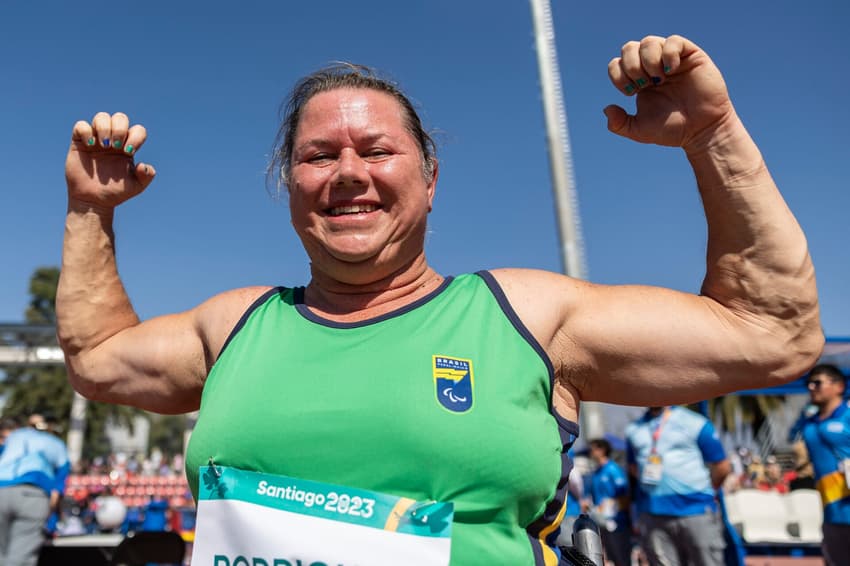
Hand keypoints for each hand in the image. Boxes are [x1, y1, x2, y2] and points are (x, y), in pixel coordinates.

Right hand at [65, 112, 155, 208]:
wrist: (93, 200)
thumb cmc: (115, 192)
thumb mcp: (136, 186)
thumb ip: (146, 176)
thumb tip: (144, 165)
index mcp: (128, 147)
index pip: (137, 130)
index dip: (136, 136)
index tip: (129, 152)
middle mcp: (114, 139)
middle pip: (120, 118)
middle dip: (120, 128)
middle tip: (116, 146)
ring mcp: (96, 139)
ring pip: (101, 117)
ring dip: (104, 127)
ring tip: (104, 145)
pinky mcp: (79, 142)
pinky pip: (81, 125)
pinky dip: (86, 131)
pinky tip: (90, 145)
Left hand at [604, 35, 734, 149]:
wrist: (701, 130)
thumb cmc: (672, 129)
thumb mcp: (639, 131)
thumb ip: (619, 124)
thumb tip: (606, 109)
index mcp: (638, 81)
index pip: (617, 64)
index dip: (618, 75)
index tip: (631, 92)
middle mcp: (653, 67)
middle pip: (629, 47)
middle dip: (631, 65)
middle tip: (643, 84)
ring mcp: (671, 60)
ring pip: (649, 41)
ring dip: (648, 60)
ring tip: (658, 79)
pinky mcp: (691, 56)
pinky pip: (674, 41)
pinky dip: (668, 53)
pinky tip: (671, 71)